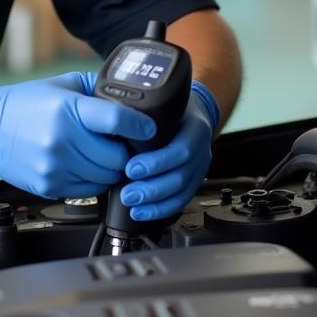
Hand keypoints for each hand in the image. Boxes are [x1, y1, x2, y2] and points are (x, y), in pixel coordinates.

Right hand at [0, 71, 156, 198]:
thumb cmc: (23, 105)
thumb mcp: (62, 85)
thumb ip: (95, 88)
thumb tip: (127, 96)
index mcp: (69, 109)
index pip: (118, 120)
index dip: (140, 126)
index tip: (149, 128)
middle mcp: (63, 139)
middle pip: (117, 157)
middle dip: (125, 152)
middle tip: (122, 144)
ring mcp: (56, 166)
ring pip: (106, 178)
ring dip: (111, 169)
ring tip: (102, 155)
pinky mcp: (51, 185)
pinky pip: (88, 190)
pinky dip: (93, 180)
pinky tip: (84, 165)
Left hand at [119, 81, 219, 220]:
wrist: (193, 113)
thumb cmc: (175, 107)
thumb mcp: (164, 104)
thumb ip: (146, 114)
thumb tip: (114, 120)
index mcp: (195, 128)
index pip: (181, 149)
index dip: (157, 162)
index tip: (132, 168)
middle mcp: (201, 150)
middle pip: (181, 176)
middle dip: (152, 188)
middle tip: (128, 193)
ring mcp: (200, 168)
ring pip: (182, 192)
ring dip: (155, 203)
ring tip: (132, 204)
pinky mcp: (194, 181)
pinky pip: (181, 201)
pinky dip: (161, 209)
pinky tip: (143, 212)